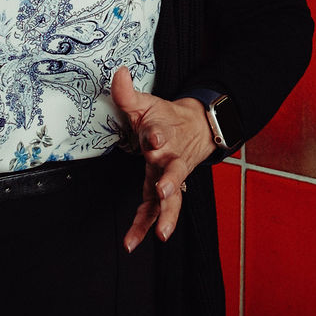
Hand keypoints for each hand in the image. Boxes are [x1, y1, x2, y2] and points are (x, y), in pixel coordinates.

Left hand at [112, 67, 215, 252]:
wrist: (197, 129)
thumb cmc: (165, 118)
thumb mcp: (146, 104)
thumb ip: (128, 93)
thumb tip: (117, 72)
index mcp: (165, 133)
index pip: (162, 133)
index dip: (158, 136)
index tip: (155, 139)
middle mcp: (171, 158)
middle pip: (174, 170)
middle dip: (170, 181)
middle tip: (164, 190)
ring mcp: (171, 177)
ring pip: (173, 198)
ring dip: (167, 215)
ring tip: (161, 233)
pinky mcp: (165, 192)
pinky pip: (156, 212)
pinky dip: (144, 227)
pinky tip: (132, 242)